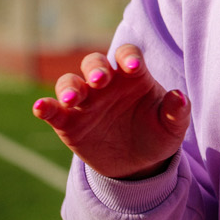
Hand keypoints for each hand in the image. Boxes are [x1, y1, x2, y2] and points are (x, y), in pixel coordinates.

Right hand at [31, 44, 190, 179]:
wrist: (138, 165)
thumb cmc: (157, 135)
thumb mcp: (172, 127)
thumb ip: (177, 111)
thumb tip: (180, 96)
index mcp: (132, 76)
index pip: (127, 54)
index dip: (128, 56)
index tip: (133, 67)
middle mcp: (105, 83)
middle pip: (94, 63)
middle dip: (95, 68)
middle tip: (100, 80)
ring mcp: (85, 101)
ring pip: (70, 82)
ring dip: (69, 87)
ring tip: (72, 98)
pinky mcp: (67, 121)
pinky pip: (53, 110)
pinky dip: (44, 107)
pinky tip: (39, 108)